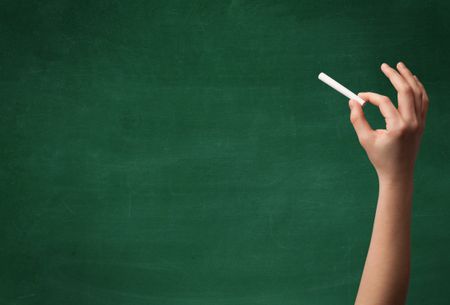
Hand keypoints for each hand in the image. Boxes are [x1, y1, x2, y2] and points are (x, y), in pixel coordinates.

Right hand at [348, 62, 428, 182]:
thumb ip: (357, 119)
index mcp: (397, 127)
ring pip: (418, 93)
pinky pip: (423, 101)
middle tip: (384, 65)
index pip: (383, 102)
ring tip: (400, 67)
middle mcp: (412, 122)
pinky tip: (411, 82)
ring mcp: (420, 122)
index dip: (369, 96)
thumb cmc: (380, 158)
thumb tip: (353, 101)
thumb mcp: (365, 139)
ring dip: (410, 78)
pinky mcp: (422, 124)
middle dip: (395, 75)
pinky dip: (418, 89)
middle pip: (406, 90)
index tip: (358, 96)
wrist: (398, 173)